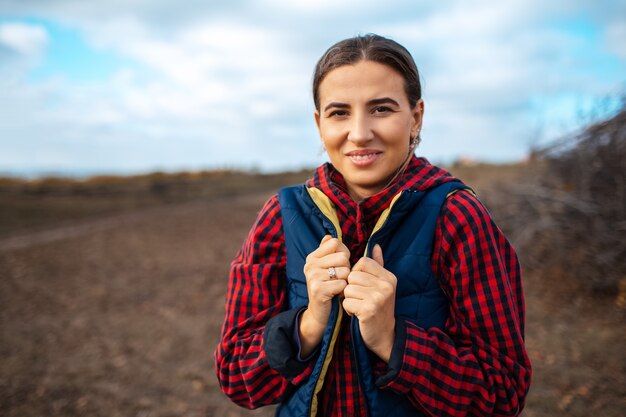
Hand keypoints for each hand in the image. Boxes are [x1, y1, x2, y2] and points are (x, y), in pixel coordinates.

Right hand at [299, 235, 349, 355]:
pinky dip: (343, 290)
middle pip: (342, 257)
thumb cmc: (328, 287)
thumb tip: (329, 236)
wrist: (319, 312)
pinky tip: (336, 294)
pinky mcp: (318, 289)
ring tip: (338, 286)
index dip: (344, 252)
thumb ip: (328, 251)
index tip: (341, 264)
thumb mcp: (326, 267)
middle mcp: (310, 264)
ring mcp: (312, 276)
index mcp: (313, 256)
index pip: (335, 242)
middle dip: (347, 268)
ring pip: (344, 271)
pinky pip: (342, 284)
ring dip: (346, 280)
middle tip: (339, 278)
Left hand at [343, 244, 396, 361]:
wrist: (385, 336)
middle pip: (352, 276)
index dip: (355, 273)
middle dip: (351, 288)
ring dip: (349, 300)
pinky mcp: (369, 310)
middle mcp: (386, 285)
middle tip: (360, 299)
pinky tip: (357, 314)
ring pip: (347, 289)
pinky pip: (346, 302)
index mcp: (389, 277)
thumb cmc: (380, 308)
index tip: (361, 285)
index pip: (362, 262)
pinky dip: (348, 310)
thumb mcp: (382, 285)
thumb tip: (376, 245)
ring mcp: (378, 298)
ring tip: (359, 307)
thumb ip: (378, 265)